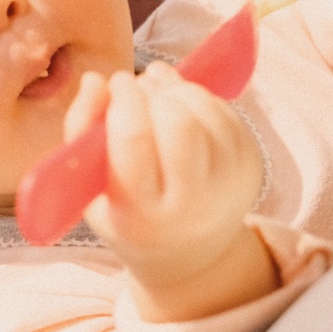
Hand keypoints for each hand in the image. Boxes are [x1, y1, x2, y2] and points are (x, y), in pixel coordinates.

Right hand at [64, 63, 276, 321]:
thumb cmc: (128, 213)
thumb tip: (95, 79)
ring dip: (176, 91)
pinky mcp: (251, 163)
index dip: (124, 99)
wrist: (190, 252)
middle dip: (154, 94)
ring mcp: (229, 183)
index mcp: (142, 215)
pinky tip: (181, 107)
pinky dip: (198, 96)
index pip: (135, 139)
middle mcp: (192, 204)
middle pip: (179, 123)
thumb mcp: (89, 187)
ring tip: (158, 100)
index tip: (116, 82)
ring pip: (204, 108)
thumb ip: (81, 130)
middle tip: (140, 91)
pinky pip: (224, 108)